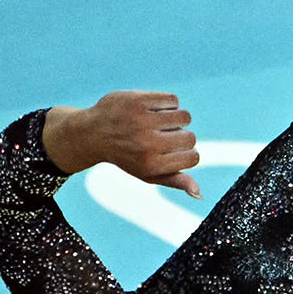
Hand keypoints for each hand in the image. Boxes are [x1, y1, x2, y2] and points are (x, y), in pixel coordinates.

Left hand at [41, 92, 202, 195]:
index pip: (193, 157)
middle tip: (161, 136)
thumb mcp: (148, 174)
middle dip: (181, 136)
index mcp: (151, 164)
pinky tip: (153, 110)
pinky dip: (168, 104)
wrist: (92, 134)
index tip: (172, 151)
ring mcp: (141, 120)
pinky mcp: (137, 100)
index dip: (186, 153)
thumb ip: (175, 181)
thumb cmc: (126, 156)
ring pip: (184, 116)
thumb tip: (200, 193)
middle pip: (190, 137)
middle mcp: (147, 143)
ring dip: (177, 119)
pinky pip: (173, 100)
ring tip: (159, 122)